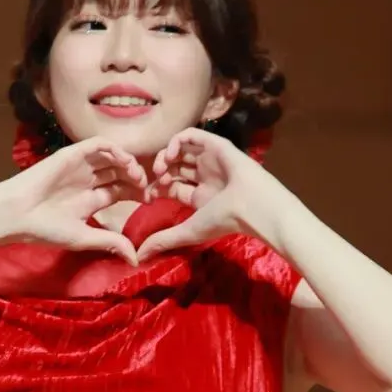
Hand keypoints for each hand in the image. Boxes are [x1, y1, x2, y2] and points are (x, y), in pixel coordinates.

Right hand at [0, 136, 151, 266]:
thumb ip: (111, 242)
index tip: (150, 200)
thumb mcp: (83, 237)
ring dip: (129, 163)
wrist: (18, 214)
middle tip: (148, 186)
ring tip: (137, 175)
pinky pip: (98, 145)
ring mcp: (80, 166)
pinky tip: (124, 161)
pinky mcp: (72, 154)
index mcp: (90, 200)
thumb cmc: (46, 229)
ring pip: (112, 157)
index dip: (138, 193)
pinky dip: (115, 149)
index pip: (121, 190)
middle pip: (120, 173)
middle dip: (137, 178)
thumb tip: (136, 260)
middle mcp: (87, 181)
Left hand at [134, 128, 285, 262]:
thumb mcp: (188, 231)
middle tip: (152, 180)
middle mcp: (205, 177)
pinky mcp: (216, 145)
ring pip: (181, 150)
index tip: (146, 197)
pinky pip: (191, 135)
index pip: (172, 187)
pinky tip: (171, 154)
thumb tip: (140, 256)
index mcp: (200, 196)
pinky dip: (177, 141)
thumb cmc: (223, 220)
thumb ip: (163, 240)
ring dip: (165, 156)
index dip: (156, 189)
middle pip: (174, 168)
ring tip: (160, 168)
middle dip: (160, 172)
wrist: (251, 204)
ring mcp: (210, 160)